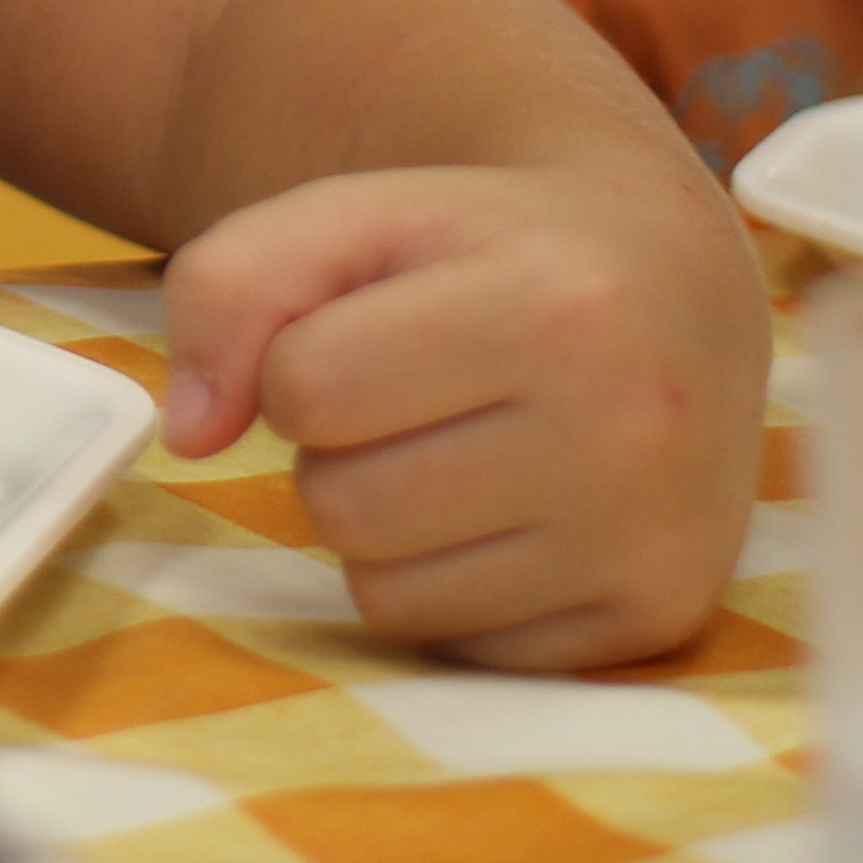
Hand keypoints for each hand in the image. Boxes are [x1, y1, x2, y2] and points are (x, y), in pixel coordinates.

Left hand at [153, 157, 766, 668]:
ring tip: (461, 446)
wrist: (675, 286)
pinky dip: (451, 588)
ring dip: (385, 528)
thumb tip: (188, 432)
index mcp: (557, 305)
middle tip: (417, 395)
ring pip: (388, 594)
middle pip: (343, 503)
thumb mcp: (357, 215)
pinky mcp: (655, 620)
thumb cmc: (492, 247)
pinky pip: (457, 648)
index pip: (309, 386)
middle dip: (343, 449)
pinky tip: (511, 508)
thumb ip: (231, 282)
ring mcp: (649, 539)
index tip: (368, 328)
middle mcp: (628, 431)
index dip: (303, 358)